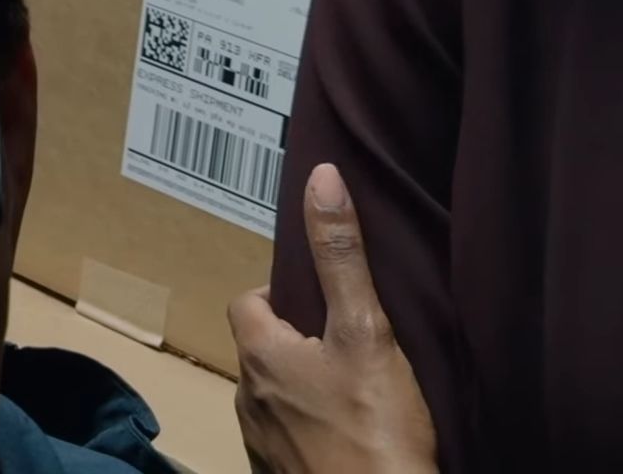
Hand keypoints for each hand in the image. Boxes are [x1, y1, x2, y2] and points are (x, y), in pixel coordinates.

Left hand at [229, 163, 439, 473]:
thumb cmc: (374, 431)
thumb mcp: (365, 332)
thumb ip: (342, 258)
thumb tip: (321, 179)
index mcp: (260, 356)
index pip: (247, 302)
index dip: (280, 293)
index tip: (320, 298)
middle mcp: (247, 399)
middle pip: (262, 350)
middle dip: (296, 340)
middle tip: (347, 341)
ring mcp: (261, 444)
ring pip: (274, 397)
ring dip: (304, 388)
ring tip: (355, 389)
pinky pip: (288, 438)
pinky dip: (311, 430)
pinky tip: (351, 433)